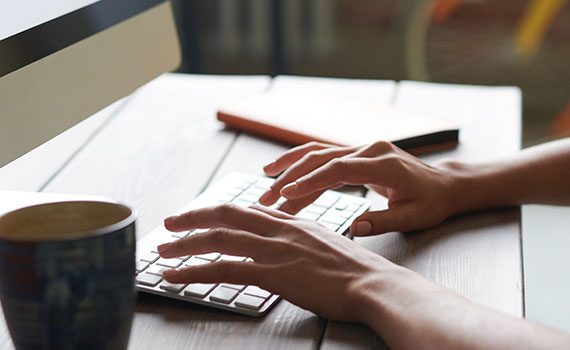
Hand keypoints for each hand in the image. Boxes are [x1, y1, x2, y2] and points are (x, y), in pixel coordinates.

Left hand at [157, 203, 398, 320]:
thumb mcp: (326, 244)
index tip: (200, 217)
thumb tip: (288, 248)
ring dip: (184, 245)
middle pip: (225, 215)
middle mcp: (279, 229)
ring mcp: (275, 249)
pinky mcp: (273, 273)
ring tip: (162, 253)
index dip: (218, 212)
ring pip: (219, 240)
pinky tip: (176, 277)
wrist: (374, 284)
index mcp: (292, 222)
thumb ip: (301, 240)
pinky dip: (195, 272)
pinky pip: (225, 269)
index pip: (246, 210)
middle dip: (192, 218)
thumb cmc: (355, 270)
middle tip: (169, 223)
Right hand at [259, 141, 461, 235]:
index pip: (339, 169)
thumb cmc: (431, 202)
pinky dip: (303, 165)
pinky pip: (325, 157)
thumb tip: (352, 229)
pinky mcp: (358, 154)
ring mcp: (363, 149)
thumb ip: (383, 221)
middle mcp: (370, 149)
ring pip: (319, 153)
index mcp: (384, 163)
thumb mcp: (413, 217)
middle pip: (322, 158)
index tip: (287, 194)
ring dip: (290, 167)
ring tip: (264, 181)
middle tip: (266, 198)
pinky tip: (284, 173)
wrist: (444, 184)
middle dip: (291, 177)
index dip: (311, 181)